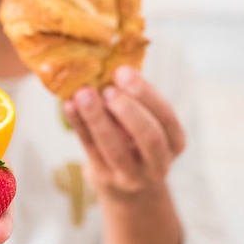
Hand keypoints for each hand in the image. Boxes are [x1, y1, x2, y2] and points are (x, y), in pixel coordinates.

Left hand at [62, 66, 185, 197]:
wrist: (124, 181)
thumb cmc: (135, 137)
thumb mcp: (146, 120)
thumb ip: (135, 98)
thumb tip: (111, 62)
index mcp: (174, 141)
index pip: (166, 117)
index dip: (146, 94)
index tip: (123, 72)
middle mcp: (158, 162)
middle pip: (149, 138)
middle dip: (128, 110)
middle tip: (108, 89)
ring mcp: (131, 175)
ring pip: (115, 149)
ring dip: (98, 119)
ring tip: (83, 94)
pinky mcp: (104, 177)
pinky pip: (90, 149)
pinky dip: (79, 126)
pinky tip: (69, 105)